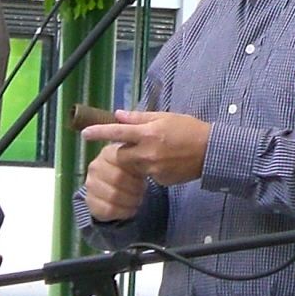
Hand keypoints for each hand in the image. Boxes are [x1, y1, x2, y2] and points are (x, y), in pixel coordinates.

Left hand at [79, 109, 210, 187]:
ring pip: (134, 165)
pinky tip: (167, 161)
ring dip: (139, 159)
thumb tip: (119, 115)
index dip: (100, 132)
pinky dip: (152, 168)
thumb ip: (140, 118)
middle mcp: (147, 152)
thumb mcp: (166, 117)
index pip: (118, 132)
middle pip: (122, 154)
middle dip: (125, 150)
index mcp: (149, 133)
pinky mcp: (159, 180)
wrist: (210, 152)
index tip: (84, 133)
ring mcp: (153, 168)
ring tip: (159, 151)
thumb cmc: (189, 129)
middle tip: (140, 143)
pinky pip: (148, 174)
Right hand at [81, 144, 148, 221]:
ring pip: (113, 196)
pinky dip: (123, 212)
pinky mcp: (90, 202)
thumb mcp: (136, 162)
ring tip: (138, 199)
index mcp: (107, 153)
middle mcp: (95, 167)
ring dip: (130, 200)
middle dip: (134, 187)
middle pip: (117, 179)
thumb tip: (150, 163)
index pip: (122, 160)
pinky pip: (108, 210)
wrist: (116, 188)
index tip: (143, 176)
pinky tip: (130, 209)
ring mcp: (90, 185)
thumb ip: (139, 161)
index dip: (136, 171)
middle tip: (142, 190)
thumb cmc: (130, 172)